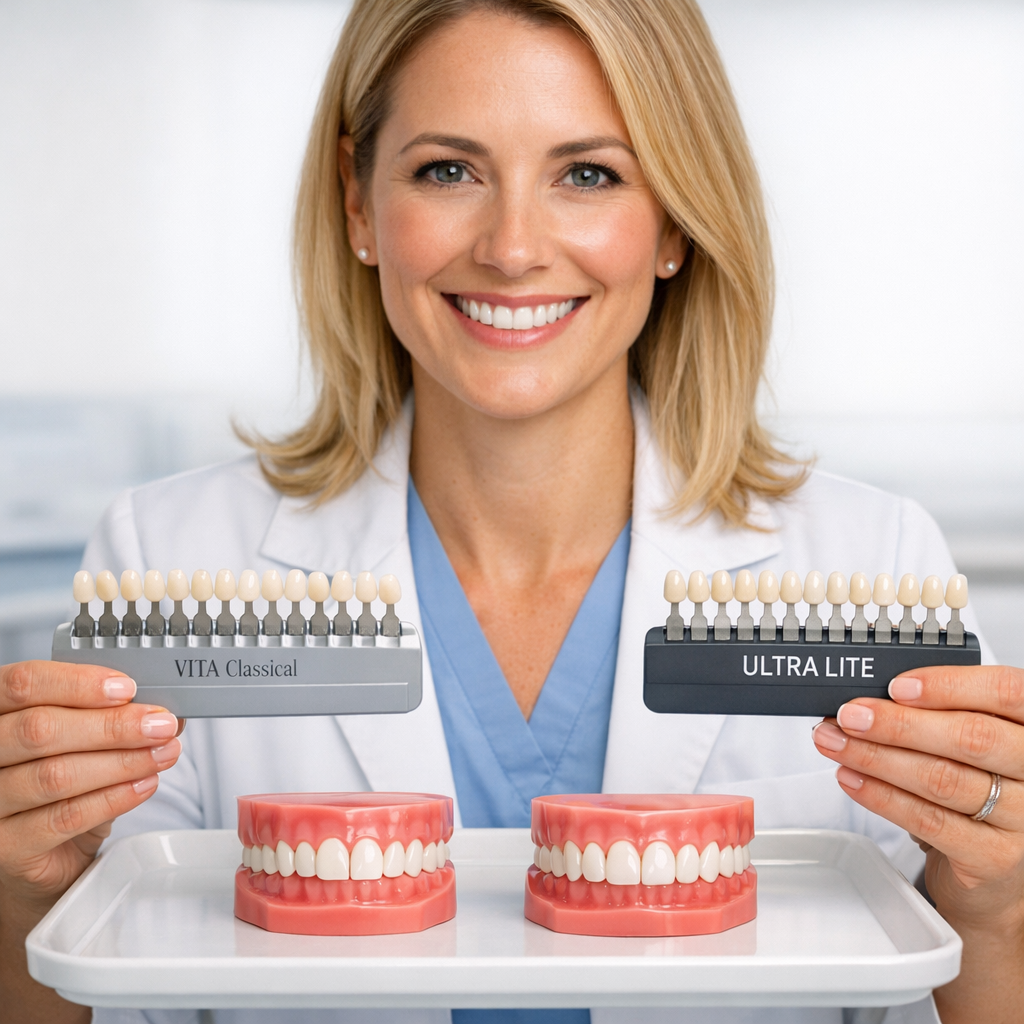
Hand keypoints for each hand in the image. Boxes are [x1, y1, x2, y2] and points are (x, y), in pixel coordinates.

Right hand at [0, 660, 182, 912]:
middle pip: (40, 729)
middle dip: (112, 725)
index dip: (77, 683)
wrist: (41, 857)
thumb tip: (161, 706)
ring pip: (55, 775)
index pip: (23, 684)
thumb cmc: (56, 788)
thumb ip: (111, 718)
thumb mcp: (81, 742)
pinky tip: (143, 784)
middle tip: (159, 724)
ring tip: (162, 753)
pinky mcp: (7, 848)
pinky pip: (65, 817)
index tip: (127, 688)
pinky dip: (114, 798)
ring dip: (122, 761)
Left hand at [812, 665, 1023, 1021]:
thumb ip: (939, 714)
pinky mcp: (994, 857)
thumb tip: (872, 697)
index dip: (950, 686)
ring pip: (943, 779)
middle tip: (851, 716)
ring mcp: (1022, 818)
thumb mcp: (971, 742)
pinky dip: (881, 796)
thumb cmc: (980, 788)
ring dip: (877, 758)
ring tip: (838, 744)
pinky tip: (853, 779)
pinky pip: (930, 821)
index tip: (897, 686)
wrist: (995, 868)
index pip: (1005, 693)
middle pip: (971, 737)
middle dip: (897, 724)